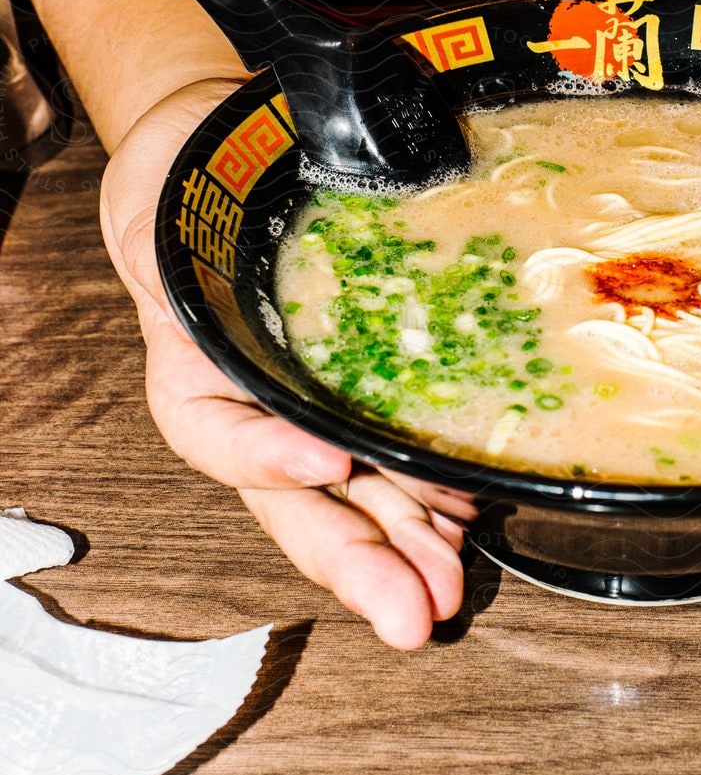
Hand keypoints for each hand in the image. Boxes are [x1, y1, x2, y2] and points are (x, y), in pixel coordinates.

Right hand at [99, 78, 466, 646]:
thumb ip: (162, 243)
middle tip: (409, 614)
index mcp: (197, 367)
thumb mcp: (160, 207)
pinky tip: (466, 522)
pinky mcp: (370, 386)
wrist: (230, 160)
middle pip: (299, 499)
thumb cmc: (190, 186)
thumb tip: (170, 246)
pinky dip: (428, 494)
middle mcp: (260, 403)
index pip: (218, 431)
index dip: (268, 455)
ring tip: (446, 594)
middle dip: (359, 560)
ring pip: (356, 494)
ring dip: (405, 548)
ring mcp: (317, 402)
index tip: (325, 462)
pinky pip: (394, 452)